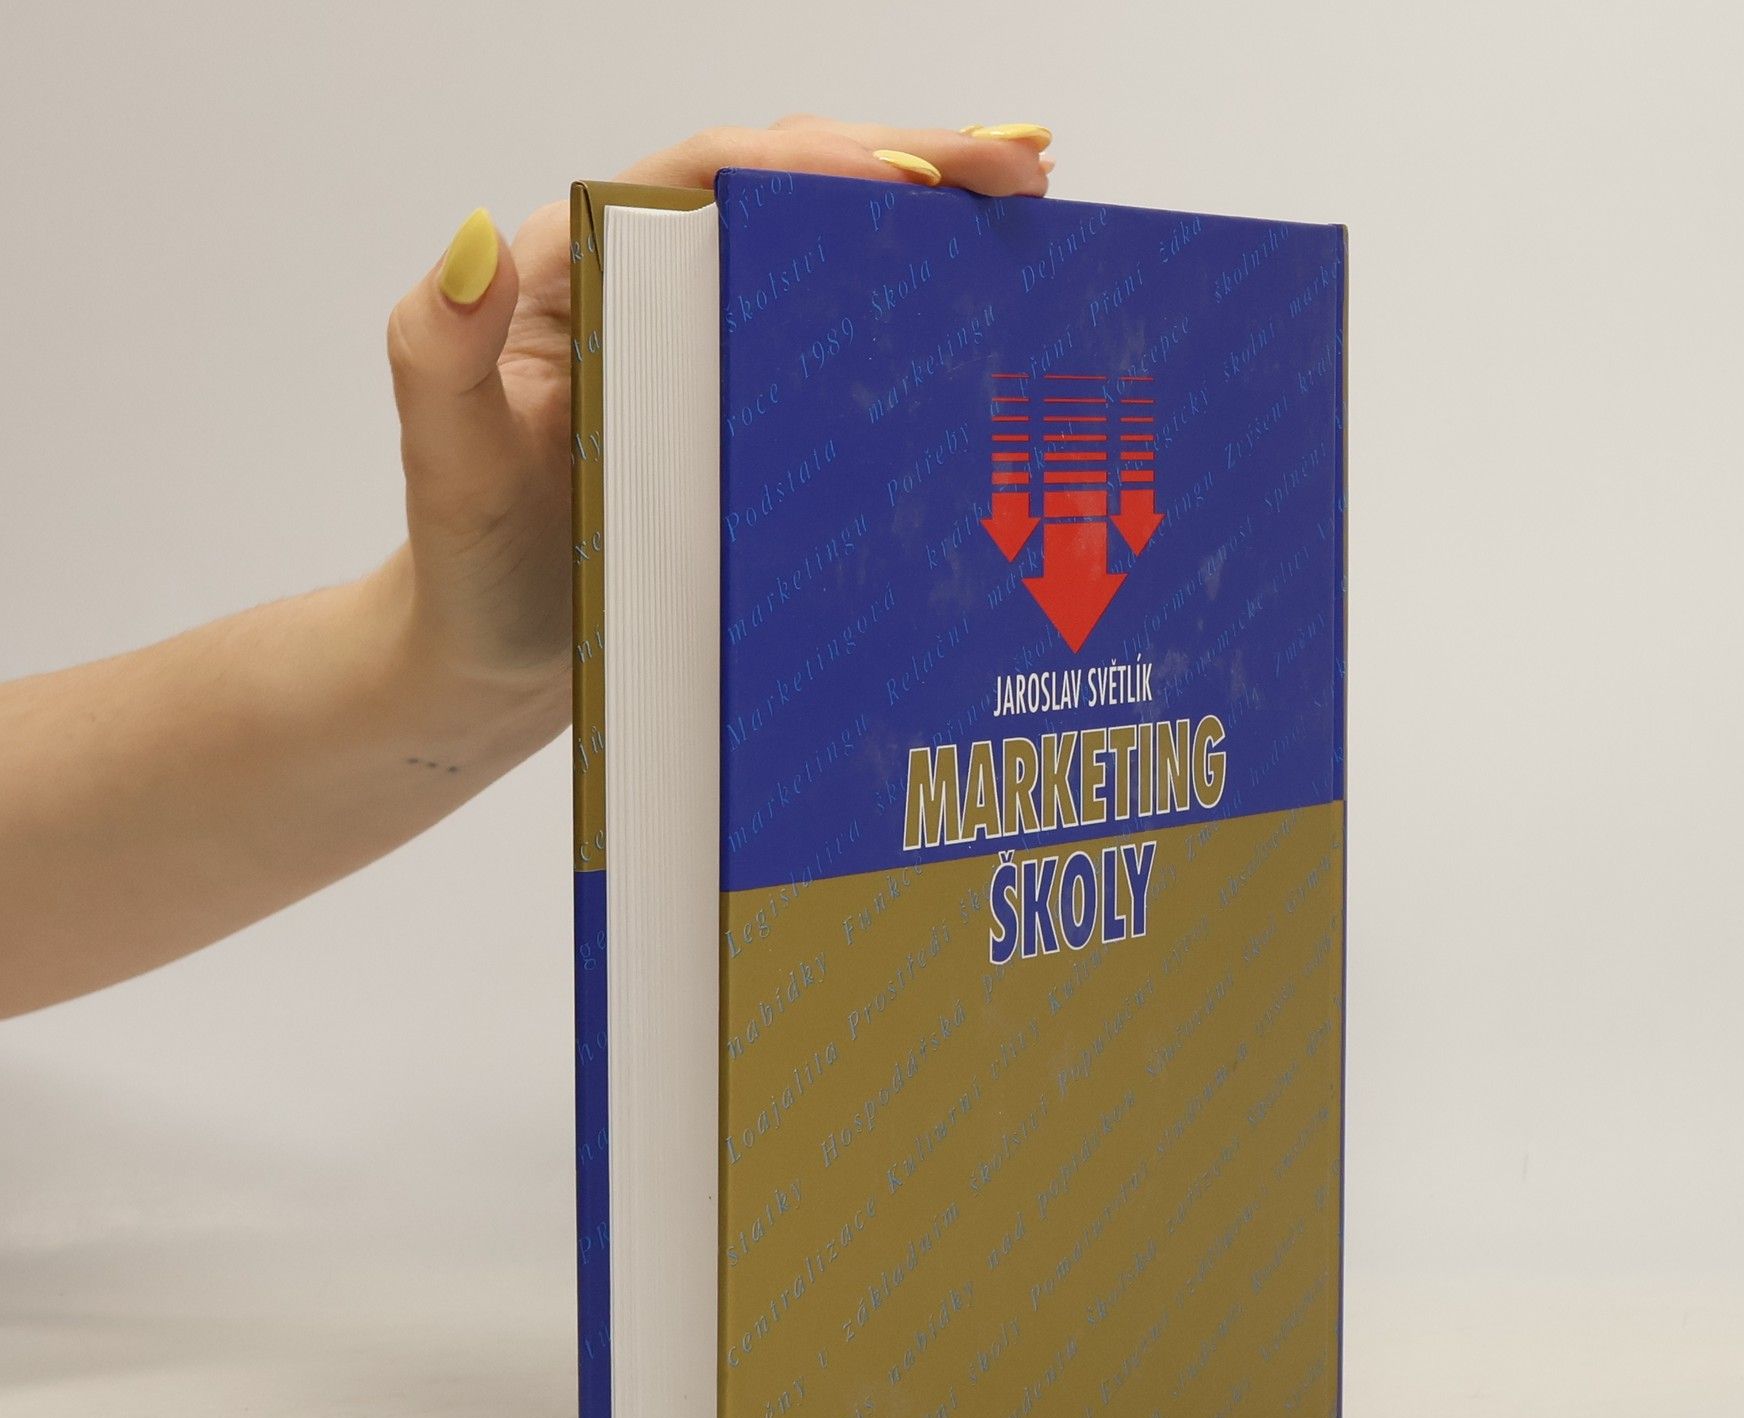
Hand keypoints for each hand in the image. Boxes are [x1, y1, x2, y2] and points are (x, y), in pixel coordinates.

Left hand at [379, 117, 1054, 757]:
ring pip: (824, 250)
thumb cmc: (470, 566)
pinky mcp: (746, 406)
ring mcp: (709, 343)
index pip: (712, 176)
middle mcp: (656, 284)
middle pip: (791, 189)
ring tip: (1027, 204)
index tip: (910, 176)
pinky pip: (831, 337)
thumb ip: (441, 351)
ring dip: (928, 219)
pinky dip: (908, 306)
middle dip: (911, 162)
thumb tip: (475, 237)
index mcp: (588, 268)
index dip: (817, 162)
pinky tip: (981, 299)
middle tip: (1020, 170)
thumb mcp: (448, 462)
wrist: (493, 655)